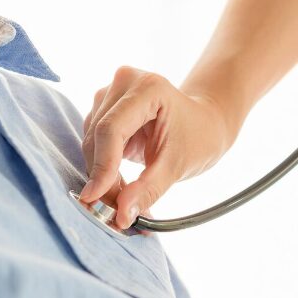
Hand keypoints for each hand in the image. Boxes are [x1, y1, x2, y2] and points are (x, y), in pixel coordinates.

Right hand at [79, 66, 235, 228]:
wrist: (206, 123)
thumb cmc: (199, 138)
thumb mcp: (177, 165)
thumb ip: (149, 189)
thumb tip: (121, 215)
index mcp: (148, 88)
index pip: (111, 129)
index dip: (102, 166)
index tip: (94, 197)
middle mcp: (125, 82)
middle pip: (97, 135)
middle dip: (102, 175)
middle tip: (113, 210)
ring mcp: (112, 92)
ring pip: (91, 140)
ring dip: (101, 173)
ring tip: (122, 198)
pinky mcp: (105, 107)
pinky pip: (94, 141)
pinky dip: (103, 166)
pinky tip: (118, 183)